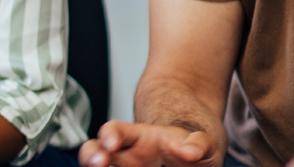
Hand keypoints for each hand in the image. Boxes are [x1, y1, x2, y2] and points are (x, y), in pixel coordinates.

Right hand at [78, 121, 216, 166]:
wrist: (195, 162)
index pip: (115, 130)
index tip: (112, 144)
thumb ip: (199, 143)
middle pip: (94, 150)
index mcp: (139, 137)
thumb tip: (190, 152)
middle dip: (91, 155)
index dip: (109, 135)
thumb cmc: (193, 149)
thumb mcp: (202, 142)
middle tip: (99, 163)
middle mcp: (125, 155)